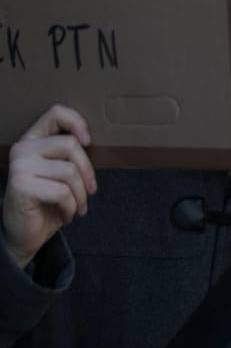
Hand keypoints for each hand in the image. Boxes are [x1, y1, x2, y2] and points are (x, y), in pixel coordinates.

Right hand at [3, 105, 95, 269]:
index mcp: (33, 140)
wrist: (24, 234)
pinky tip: (67, 215)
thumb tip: (94, 143)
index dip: (78, 123)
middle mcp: (22, 149)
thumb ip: (70, 156)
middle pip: (70, 145)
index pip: (56, 113)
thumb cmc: (48, 202)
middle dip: (87, 173)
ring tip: (77, 207)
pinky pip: (62, 191)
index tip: (88, 142)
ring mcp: (19, 166)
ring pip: (70, 171)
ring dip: (81, 195)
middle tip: (89, 192)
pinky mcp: (21, 185)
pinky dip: (71, 207)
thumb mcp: (62, 175)